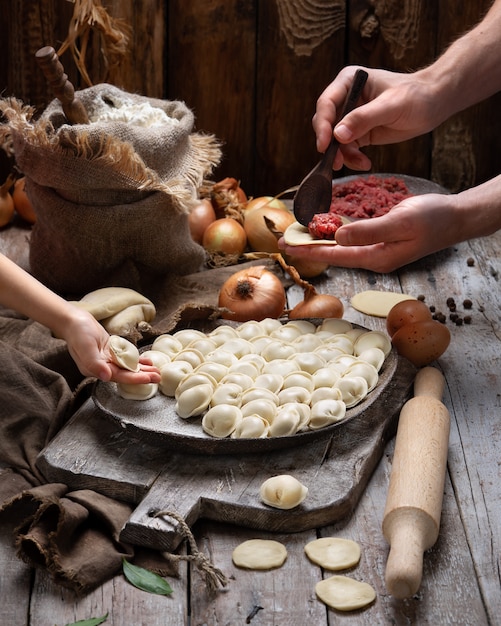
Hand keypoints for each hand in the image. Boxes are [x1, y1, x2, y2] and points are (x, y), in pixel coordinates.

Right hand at [62, 309, 160, 383]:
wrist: (73, 320)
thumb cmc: (78, 332)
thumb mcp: (85, 347)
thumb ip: (94, 363)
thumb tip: (106, 376)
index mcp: (95, 370)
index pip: (119, 377)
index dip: (135, 378)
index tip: (149, 379)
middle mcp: (102, 368)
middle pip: (125, 374)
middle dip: (142, 376)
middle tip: (158, 377)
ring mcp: (106, 360)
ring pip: (127, 367)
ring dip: (142, 369)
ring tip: (156, 371)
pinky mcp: (110, 352)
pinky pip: (125, 359)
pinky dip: (136, 361)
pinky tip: (147, 362)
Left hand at [280, 193, 458, 272]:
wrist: (456, 218)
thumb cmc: (433, 219)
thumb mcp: (400, 222)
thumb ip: (369, 230)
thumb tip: (337, 236)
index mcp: (376, 258)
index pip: (335, 256)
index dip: (309, 251)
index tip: (287, 247)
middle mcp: (374, 258)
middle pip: (334, 254)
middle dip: (308, 248)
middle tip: (283, 242)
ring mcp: (378, 251)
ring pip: (341, 247)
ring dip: (319, 240)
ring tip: (298, 236)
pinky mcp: (381, 240)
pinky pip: (352, 239)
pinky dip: (335, 233)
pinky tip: (324, 228)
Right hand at [312, 66, 439, 170]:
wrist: (432, 104)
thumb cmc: (416, 96)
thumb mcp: (390, 106)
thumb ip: (364, 119)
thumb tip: (337, 135)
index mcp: (349, 82)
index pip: (327, 103)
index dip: (322, 125)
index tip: (324, 145)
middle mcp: (345, 98)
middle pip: (326, 124)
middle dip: (330, 144)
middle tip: (336, 162)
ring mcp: (350, 117)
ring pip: (334, 140)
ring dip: (343, 155)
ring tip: (361, 162)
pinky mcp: (358, 132)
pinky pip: (347, 149)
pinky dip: (352, 158)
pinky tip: (365, 163)